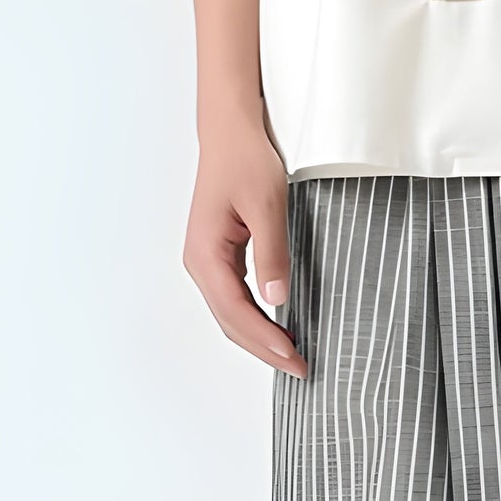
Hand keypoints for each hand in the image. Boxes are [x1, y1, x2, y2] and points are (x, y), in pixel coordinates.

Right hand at [183, 105, 306, 375]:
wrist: (230, 131)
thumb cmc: (244, 159)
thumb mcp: (267, 205)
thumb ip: (272, 253)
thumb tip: (277, 298)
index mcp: (206, 253)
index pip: (237, 311)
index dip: (266, 339)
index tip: (294, 358)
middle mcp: (200, 263)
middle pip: (231, 322)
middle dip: (265, 349)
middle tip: (301, 369)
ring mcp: (207, 261)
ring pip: (231, 314)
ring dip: (260, 338)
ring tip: (292, 357)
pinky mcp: (219, 257)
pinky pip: (234, 300)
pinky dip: (255, 320)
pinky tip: (277, 328)